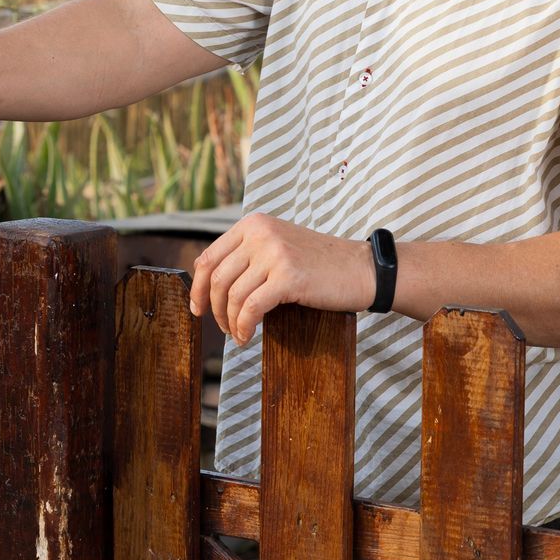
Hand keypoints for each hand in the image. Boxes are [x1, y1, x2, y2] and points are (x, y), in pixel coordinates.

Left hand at [188, 212, 376, 343]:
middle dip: (214, 309)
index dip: (196, 287)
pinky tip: (247, 336)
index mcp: (253, 224)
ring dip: (231, 322)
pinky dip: (244, 326)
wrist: (362, 269)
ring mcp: (274, 254)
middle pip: (217, 278)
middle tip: (222, 327)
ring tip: (238, 335)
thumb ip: (247, 255)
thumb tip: (210, 284)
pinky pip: (252, 307)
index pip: (209, 257)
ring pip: (233, 295)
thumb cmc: (320, 264)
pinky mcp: (288, 277)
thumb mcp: (277, 246)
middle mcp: (260, 234)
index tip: (198, 308)